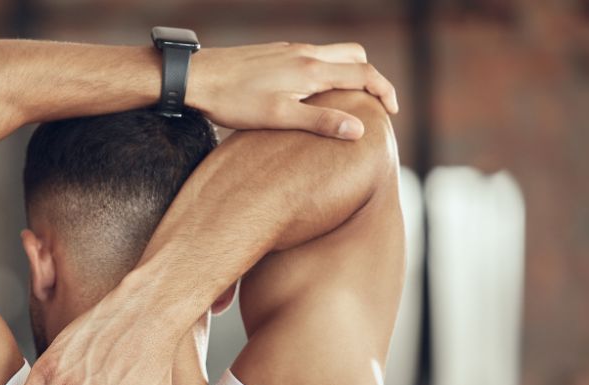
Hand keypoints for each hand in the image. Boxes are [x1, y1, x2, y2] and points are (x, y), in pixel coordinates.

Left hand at [187, 41, 398, 138]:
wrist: (196, 77)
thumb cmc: (234, 100)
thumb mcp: (278, 117)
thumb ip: (319, 122)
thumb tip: (359, 129)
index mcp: (311, 69)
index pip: (363, 73)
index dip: (384, 90)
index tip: (392, 111)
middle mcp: (304, 53)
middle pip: (354, 55)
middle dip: (371, 77)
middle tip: (376, 103)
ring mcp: (289, 50)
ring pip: (333, 54)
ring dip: (348, 72)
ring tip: (347, 100)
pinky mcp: (275, 54)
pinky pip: (313, 57)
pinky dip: (326, 71)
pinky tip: (313, 94)